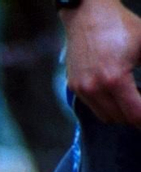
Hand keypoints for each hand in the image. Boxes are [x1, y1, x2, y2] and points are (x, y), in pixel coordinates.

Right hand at [62, 0, 140, 126]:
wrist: (88, 15)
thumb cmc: (120, 26)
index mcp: (115, 79)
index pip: (134, 114)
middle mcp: (94, 88)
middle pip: (119, 119)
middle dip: (135, 116)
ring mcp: (81, 88)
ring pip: (105, 116)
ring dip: (120, 113)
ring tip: (132, 101)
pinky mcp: (73, 86)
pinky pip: (93, 106)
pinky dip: (107, 105)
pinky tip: (116, 93)